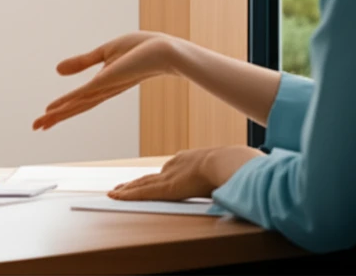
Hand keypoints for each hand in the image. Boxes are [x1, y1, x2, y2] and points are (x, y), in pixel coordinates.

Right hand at [33, 31, 178, 130]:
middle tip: (35, 127)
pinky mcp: (106, 82)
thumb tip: (57, 70)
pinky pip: (82, 94)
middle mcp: (103, 91)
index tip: (46, 116)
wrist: (165, 49)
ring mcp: (104, 88)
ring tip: (39, 124)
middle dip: (55, 118)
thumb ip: (81, 62)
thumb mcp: (105, 52)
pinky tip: (53, 109)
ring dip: (56, 115)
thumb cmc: (143, 48)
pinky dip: (67, 102)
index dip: (62, 108)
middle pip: (75, 107)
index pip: (80, 100)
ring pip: (76, 105)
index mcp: (104, 85)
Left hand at [108, 145, 263, 200]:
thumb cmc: (234, 166)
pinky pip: (140, 192)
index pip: (168, 170)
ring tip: (115, 191)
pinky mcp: (164, 188)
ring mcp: (168, 176)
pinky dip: (126, 194)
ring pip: (141, 184)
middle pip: (150, 176)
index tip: (152, 179)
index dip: (157, 177)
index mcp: (189, 160)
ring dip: (127, 189)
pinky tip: (115, 196)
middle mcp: (174, 166)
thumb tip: (240, 179)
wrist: (227, 163)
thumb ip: (226, 176)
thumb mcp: (227, 170)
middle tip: (123, 185)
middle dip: (136, 182)